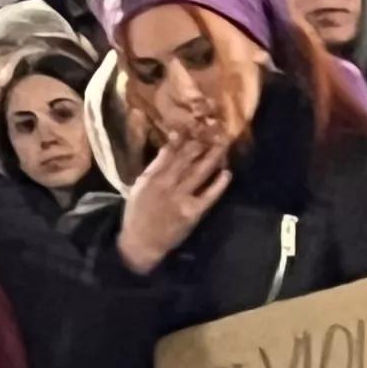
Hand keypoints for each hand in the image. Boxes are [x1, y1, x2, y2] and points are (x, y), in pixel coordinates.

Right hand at [113, 134, 229, 273]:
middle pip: (187, 158)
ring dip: (213, 157)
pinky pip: (208, 196)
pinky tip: (227, 173)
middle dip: (202, 141)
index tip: (197, 124)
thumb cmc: (139, 212)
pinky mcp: (192, 213)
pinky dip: (218, 184)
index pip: (171, 151)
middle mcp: (166, 184)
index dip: (185, 136)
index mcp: (152, 176)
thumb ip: (156, 165)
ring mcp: (180, 198)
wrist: (141, 243)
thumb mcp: (141, 185)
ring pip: (199, 172)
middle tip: (216, 128)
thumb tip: (172, 143)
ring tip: (224, 144)